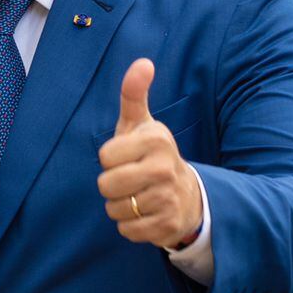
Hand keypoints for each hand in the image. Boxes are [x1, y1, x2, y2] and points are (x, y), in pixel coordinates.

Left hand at [96, 59, 202, 248]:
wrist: (187, 195)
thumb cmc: (152, 154)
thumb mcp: (142, 124)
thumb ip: (134, 94)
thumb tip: (143, 62)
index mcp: (156, 140)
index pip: (104, 156)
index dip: (110, 159)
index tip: (128, 157)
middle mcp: (165, 168)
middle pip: (106, 185)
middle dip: (111, 185)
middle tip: (130, 179)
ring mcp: (168, 198)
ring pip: (114, 209)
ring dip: (120, 206)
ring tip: (138, 196)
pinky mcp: (167, 226)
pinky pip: (126, 230)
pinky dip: (129, 226)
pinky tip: (145, 214)